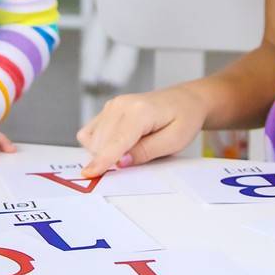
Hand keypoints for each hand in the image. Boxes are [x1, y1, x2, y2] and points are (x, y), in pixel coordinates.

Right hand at [77, 85, 207, 177]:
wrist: (185, 100)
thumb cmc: (184, 119)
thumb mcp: (174, 141)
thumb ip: (146, 152)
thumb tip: (120, 162)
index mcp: (139, 111)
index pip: (116, 141)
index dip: (102, 160)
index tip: (89, 174)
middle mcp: (121, 105)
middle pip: (101, 143)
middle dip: (112, 159)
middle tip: (140, 156)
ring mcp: (112, 105)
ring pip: (93, 139)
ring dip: (106, 152)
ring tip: (134, 147)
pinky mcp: (108, 109)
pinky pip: (90, 132)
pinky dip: (98, 143)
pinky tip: (117, 144)